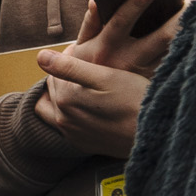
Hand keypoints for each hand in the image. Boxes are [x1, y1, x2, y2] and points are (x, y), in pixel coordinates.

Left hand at [29, 44, 146, 159]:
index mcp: (64, 98)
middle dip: (64, 77)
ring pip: (54, 108)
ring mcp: (71, 134)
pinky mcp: (81, 144)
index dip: (69, 59)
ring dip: (62, 96)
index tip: (87, 52)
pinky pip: (66, 126)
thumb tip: (40, 56)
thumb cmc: (134, 99)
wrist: (154, 133)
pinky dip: (70, 113)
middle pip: (53, 90)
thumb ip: (70, 67)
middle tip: (87, 68)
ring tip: (83, 87)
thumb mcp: (105, 76)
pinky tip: (88, 107)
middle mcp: (61, 119)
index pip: (54, 72)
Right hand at [75, 0, 184, 79]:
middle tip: (194, 0)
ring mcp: (143, 72)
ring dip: (189, 33)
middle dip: (178, 18)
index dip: (136, 2)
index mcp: (106, 46)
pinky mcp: (154, 80)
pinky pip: (175, 63)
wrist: (89, 99)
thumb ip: (91, 22)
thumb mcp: (82, 44)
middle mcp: (127, 60)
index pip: (122, 20)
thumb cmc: (87, 64)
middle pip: (159, 37)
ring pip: (172, 51)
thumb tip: (96, 1)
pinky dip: (187, 49)